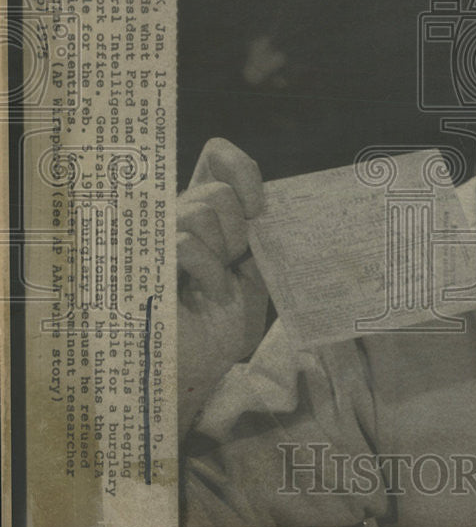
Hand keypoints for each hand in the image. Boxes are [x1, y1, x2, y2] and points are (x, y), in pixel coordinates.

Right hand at [177, 138, 269, 433]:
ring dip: (222, 254)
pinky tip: (206, 296)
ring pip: (202, 210)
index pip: (217, 155)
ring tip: (216, 285)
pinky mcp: (142, 260)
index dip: (241, 170)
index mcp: (206, 211)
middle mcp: (175, 215)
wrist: (202, 371)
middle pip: (217, 191)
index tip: (258, 210)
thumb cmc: (226, 324)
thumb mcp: (258, 271)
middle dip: (239, 232)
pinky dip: (208, 272)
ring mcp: (154, 236)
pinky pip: (186, 241)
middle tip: (233, 266)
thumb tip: (282, 202)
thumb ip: (263, 234)